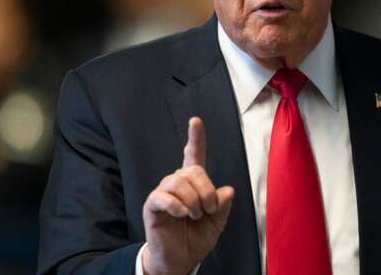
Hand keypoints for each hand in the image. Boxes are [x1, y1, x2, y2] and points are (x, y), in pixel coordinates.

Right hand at [141, 117, 234, 274]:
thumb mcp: (217, 223)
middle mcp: (177, 184)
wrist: (180, 260)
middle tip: (208, 210)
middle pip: (193, 170)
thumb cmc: (196, 238)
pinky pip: (163, 196)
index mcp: (193, 184)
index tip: (195, 121)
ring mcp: (163, 193)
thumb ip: (223, 206)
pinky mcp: (152, 206)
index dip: (195, 138)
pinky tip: (182, 215)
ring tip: (195, 216)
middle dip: (206, 191)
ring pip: (178, 181)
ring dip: (193, 201)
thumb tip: (227, 190)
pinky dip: (176, 205)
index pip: (194, 155)